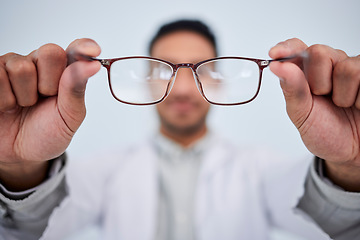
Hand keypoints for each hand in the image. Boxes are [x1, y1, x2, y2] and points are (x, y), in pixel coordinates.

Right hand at [0, 39, 100, 190]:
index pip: (76, 51)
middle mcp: (40, 63)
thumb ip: (76, 90)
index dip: (84, 47)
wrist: (19, 154)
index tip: (93, 50)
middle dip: (48, 84)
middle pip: (50, 53)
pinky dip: (4, 99)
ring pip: (20, 67)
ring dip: (23, 96)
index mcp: (65, 72)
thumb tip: (91, 65)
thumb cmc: (48, 133)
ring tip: (23, 106)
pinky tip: (6, 106)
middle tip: (43, 100)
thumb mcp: (69, 117)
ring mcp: (13, 66)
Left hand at [269, 38, 359, 190]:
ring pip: (346, 67)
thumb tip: (277, 66)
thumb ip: (292, 90)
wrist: (353, 152)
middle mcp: (329, 65)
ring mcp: (352, 68)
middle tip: (323, 98)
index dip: (287, 47)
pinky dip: (359, 98)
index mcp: (306, 73)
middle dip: (317, 81)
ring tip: (343, 105)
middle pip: (319, 52)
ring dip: (342, 94)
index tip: (275, 53)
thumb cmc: (325, 132)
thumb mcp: (302, 115)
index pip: (296, 49)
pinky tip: (358, 105)